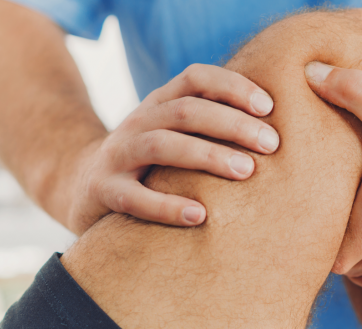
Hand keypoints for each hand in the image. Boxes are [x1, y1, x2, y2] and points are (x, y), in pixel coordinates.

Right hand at [66, 64, 279, 234]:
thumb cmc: (152, 164)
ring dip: (207, 155)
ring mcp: (118, 154)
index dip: (232, 86)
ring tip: (246, 171)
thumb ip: (211, 129)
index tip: (269, 107)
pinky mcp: (104, 190)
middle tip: (272, 144)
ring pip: (161, 144)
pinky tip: (200, 216)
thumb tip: (277, 134)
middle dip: (232, 124)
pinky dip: (167, 206)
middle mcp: (139, 121)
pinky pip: (135, 197)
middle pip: (185, 110)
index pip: (196, 79)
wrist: (84, 187)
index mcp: (160, 103)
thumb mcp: (176, 135)